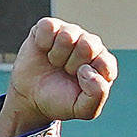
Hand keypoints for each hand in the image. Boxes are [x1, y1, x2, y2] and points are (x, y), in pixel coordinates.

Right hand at [0, 18, 115, 136]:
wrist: (31, 97)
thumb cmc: (59, 100)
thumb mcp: (82, 109)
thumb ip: (96, 95)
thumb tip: (88, 70)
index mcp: (104, 64)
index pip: (105, 64)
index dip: (88, 76)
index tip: (78, 82)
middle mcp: (90, 45)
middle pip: (88, 45)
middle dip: (71, 64)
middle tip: (65, 72)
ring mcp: (71, 33)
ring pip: (67, 36)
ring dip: (57, 55)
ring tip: (55, 63)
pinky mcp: (50, 26)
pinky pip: (48, 27)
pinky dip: (43, 43)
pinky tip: (44, 51)